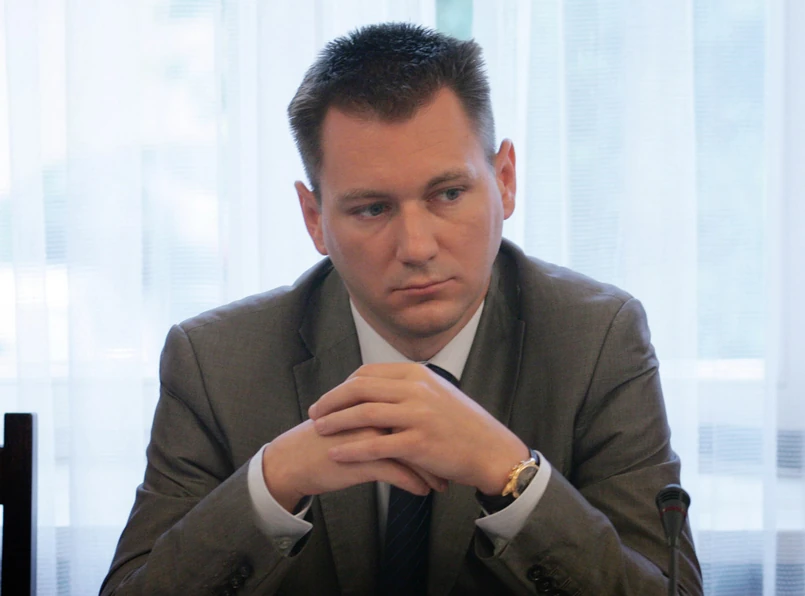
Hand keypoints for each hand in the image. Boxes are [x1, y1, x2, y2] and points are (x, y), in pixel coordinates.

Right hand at [262, 419, 445, 511]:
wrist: (291, 459)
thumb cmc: (323, 440)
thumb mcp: (353, 419)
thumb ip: (378, 414)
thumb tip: (405, 418)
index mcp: (372, 399)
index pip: (413, 409)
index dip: (433, 427)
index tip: (448, 442)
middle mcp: (373, 413)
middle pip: (418, 429)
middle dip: (439, 450)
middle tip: (453, 465)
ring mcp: (368, 435)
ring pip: (412, 452)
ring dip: (430, 471)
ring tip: (442, 484)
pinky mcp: (361, 459)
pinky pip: (398, 472)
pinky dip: (415, 483)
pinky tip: (424, 491)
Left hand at [307, 363, 528, 494]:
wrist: (492, 450)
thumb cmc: (463, 424)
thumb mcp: (437, 393)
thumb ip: (408, 387)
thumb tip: (377, 388)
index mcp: (417, 374)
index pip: (368, 373)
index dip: (343, 386)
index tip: (330, 397)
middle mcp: (416, 389)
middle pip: (360, 388)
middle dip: (331, 400)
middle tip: (314, 412)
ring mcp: (418, 415)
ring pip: (364, 413)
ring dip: (336, 421)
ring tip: (319, 430)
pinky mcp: (419, 443)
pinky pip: (376, 445)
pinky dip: (351, 449)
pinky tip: (336, 454)